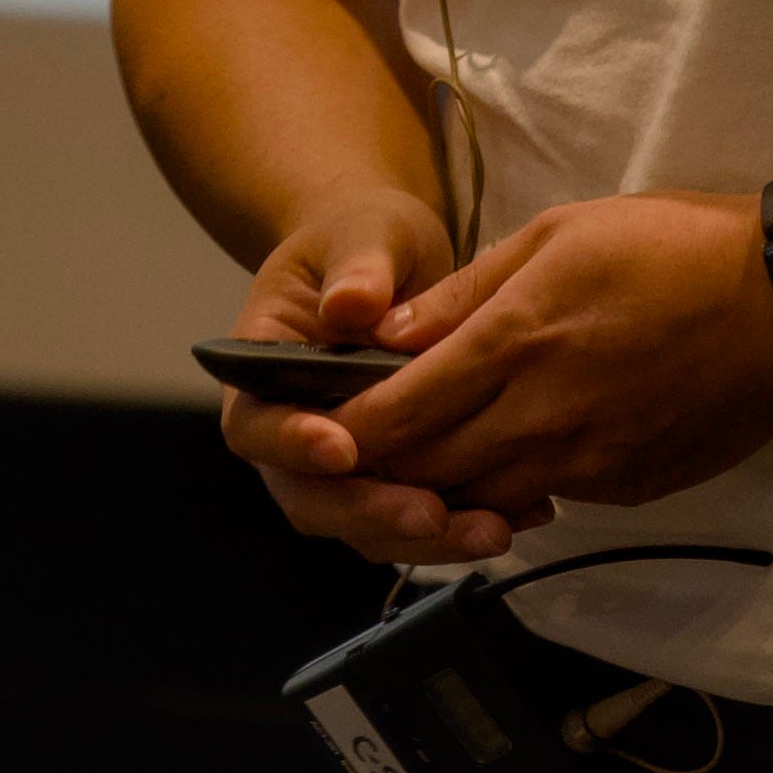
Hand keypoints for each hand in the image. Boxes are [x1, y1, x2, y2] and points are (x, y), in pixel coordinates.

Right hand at [221, 194, 512, 564]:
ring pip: (362, 524)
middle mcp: (291, 428)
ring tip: (492, 529)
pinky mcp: (388, 476)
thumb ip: (358, 267)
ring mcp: (338, 461)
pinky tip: (518, 515)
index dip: (291, 444)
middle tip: (431, 515)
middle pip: (308, 496)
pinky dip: (459, 525)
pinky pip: (412, 517)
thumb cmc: (364, 239)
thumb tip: (349, 304)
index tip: (342, 448)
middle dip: (369, 511)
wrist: (389, 260)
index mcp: (261, 369)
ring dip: (423, 538)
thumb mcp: (364, 234)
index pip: (255, 426)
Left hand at [328, 191, 772, 527]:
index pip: (396, 414)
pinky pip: (546, 499)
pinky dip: (511, 486)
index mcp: (513, 343)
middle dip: (380, 470)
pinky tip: (512, 454)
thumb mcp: (559, 233)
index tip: (316, 428)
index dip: (344, 431)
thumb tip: (387, 332)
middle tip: (355, 453)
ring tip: (424, 460)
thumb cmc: (674, 246)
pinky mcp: (625, 487)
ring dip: (441, 488)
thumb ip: (465, 291)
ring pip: (479, 499)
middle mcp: (539, 416)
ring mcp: (585, 462)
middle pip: (424, 471)